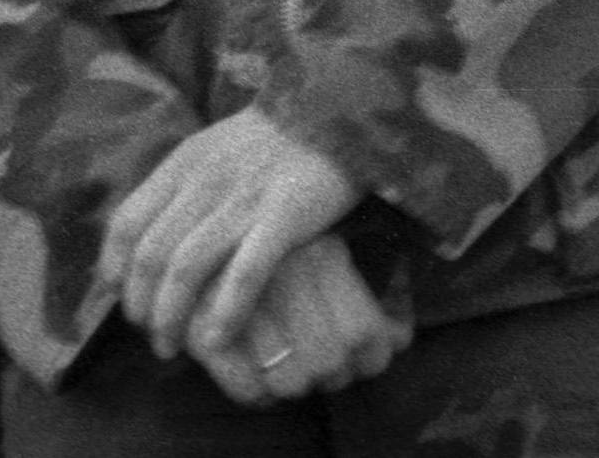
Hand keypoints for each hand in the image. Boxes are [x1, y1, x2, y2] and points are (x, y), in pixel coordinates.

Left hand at [94, 109, 361, 363]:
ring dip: (172, 316)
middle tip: (151, 334)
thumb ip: (181, 187)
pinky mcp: (282, 218)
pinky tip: (217, 338)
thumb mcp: (211, 148)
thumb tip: (150, 236)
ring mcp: (241, 202)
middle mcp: (203, 184)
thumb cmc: (269, 139)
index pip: (127, 224)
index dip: (115, 269)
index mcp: (181, 165)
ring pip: (186, 268)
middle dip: (142, 305)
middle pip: (152, 255)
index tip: (122, 299)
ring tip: (174, 346)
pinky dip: (225, 311)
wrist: (330, 111)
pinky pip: (244, 273)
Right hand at [189, 232, 408, 407]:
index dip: (372, 358)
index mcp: (321, 247)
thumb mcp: (338, 241)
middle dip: (332, 377)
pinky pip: (244, 387)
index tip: (366, 357)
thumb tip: (400, 338)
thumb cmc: (287, 238)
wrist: (199, 204)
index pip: (365, 332)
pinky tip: (257, 381)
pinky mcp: (199, 321)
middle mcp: (283, 271)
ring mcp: (240, 298)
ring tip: (292, 371)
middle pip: (330, 363)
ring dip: (294, 387)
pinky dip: (254, 394)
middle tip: (325, 367)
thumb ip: (382, 285)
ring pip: (290, 381)